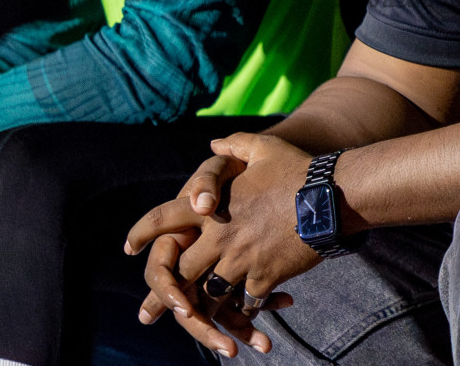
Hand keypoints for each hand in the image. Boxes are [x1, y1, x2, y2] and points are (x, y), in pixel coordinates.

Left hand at [126, 133, 320, 358]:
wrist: (331, 196)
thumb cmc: (297, 169)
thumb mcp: (264, 147)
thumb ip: (234, 145)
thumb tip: (214, 143)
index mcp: (212, 206)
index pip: (165, 219)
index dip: (143, 233)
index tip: (128, 247)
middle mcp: (220, 236)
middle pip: (182, 270)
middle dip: (168, 292)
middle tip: (152, 311)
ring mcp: (242, 259)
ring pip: (212, 292)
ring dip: (208, 302)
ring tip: (202, 317)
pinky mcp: (265, 277)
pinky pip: (248, 302)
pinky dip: (246, 308)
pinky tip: (251, 311)